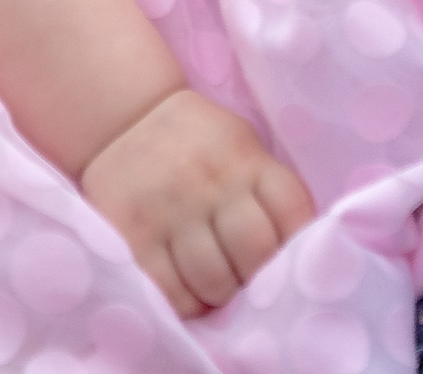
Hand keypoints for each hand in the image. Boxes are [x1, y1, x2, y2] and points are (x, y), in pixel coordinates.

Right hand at [79, 88, 313, 318]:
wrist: (125, 119)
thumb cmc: (197, 142)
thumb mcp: (241, 146)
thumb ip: (266, 190)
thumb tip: (293, 254)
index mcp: (246, 160)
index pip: (293, 214)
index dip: (298, 249)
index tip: (289, 264)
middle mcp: (210, 182)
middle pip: (255, 254)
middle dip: (258, 280)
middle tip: (248, 282)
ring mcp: (169, 210)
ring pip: (215, 281)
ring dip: (222, 295)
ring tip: (217, 287)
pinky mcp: (132, 235)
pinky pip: (171, 293)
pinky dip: (188, 304)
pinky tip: (189, 292)